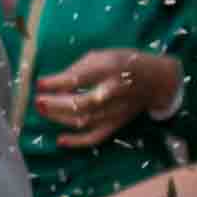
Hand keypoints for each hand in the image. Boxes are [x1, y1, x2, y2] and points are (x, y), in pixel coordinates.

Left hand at [31, 47, 185, 144]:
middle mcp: (114, 91)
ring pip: (85, 120)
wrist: (157, 81)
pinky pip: (97, 137)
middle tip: (38, 101)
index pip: (81, 77)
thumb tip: (53, 82)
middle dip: (57, 104)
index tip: (39, 83)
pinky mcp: (117, 124)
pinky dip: (78, 142)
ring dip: (60, 118)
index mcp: (111, 68)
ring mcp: (116, 111)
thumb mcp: (105, 54)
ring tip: (42, 110)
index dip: (58, 82)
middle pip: (83, 103)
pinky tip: (60, 140)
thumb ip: (80, 67)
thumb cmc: (125, 63)